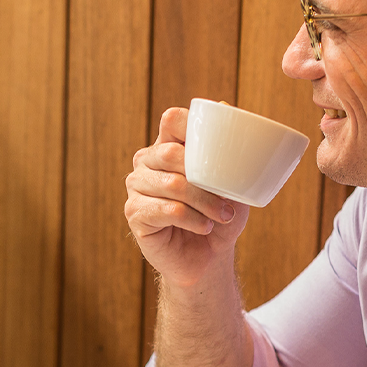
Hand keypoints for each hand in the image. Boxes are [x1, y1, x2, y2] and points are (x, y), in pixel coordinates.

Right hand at [124, 107, 249, 287]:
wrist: (207, 259)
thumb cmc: (218, 217)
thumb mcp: (232, 184)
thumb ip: (228, 151)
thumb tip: (225, 107)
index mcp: (168, 147)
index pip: (172, 120)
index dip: (191, 125)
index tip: (217, 145)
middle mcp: (147, 163)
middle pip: (170, 152)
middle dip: (205, 177)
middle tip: (228, 201)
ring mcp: (137, 187)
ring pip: (172, 183)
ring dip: (204, 203)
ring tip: (221, 217)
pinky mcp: (134, 213)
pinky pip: (167, 209)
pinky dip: (192, 220)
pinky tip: (204, 227)